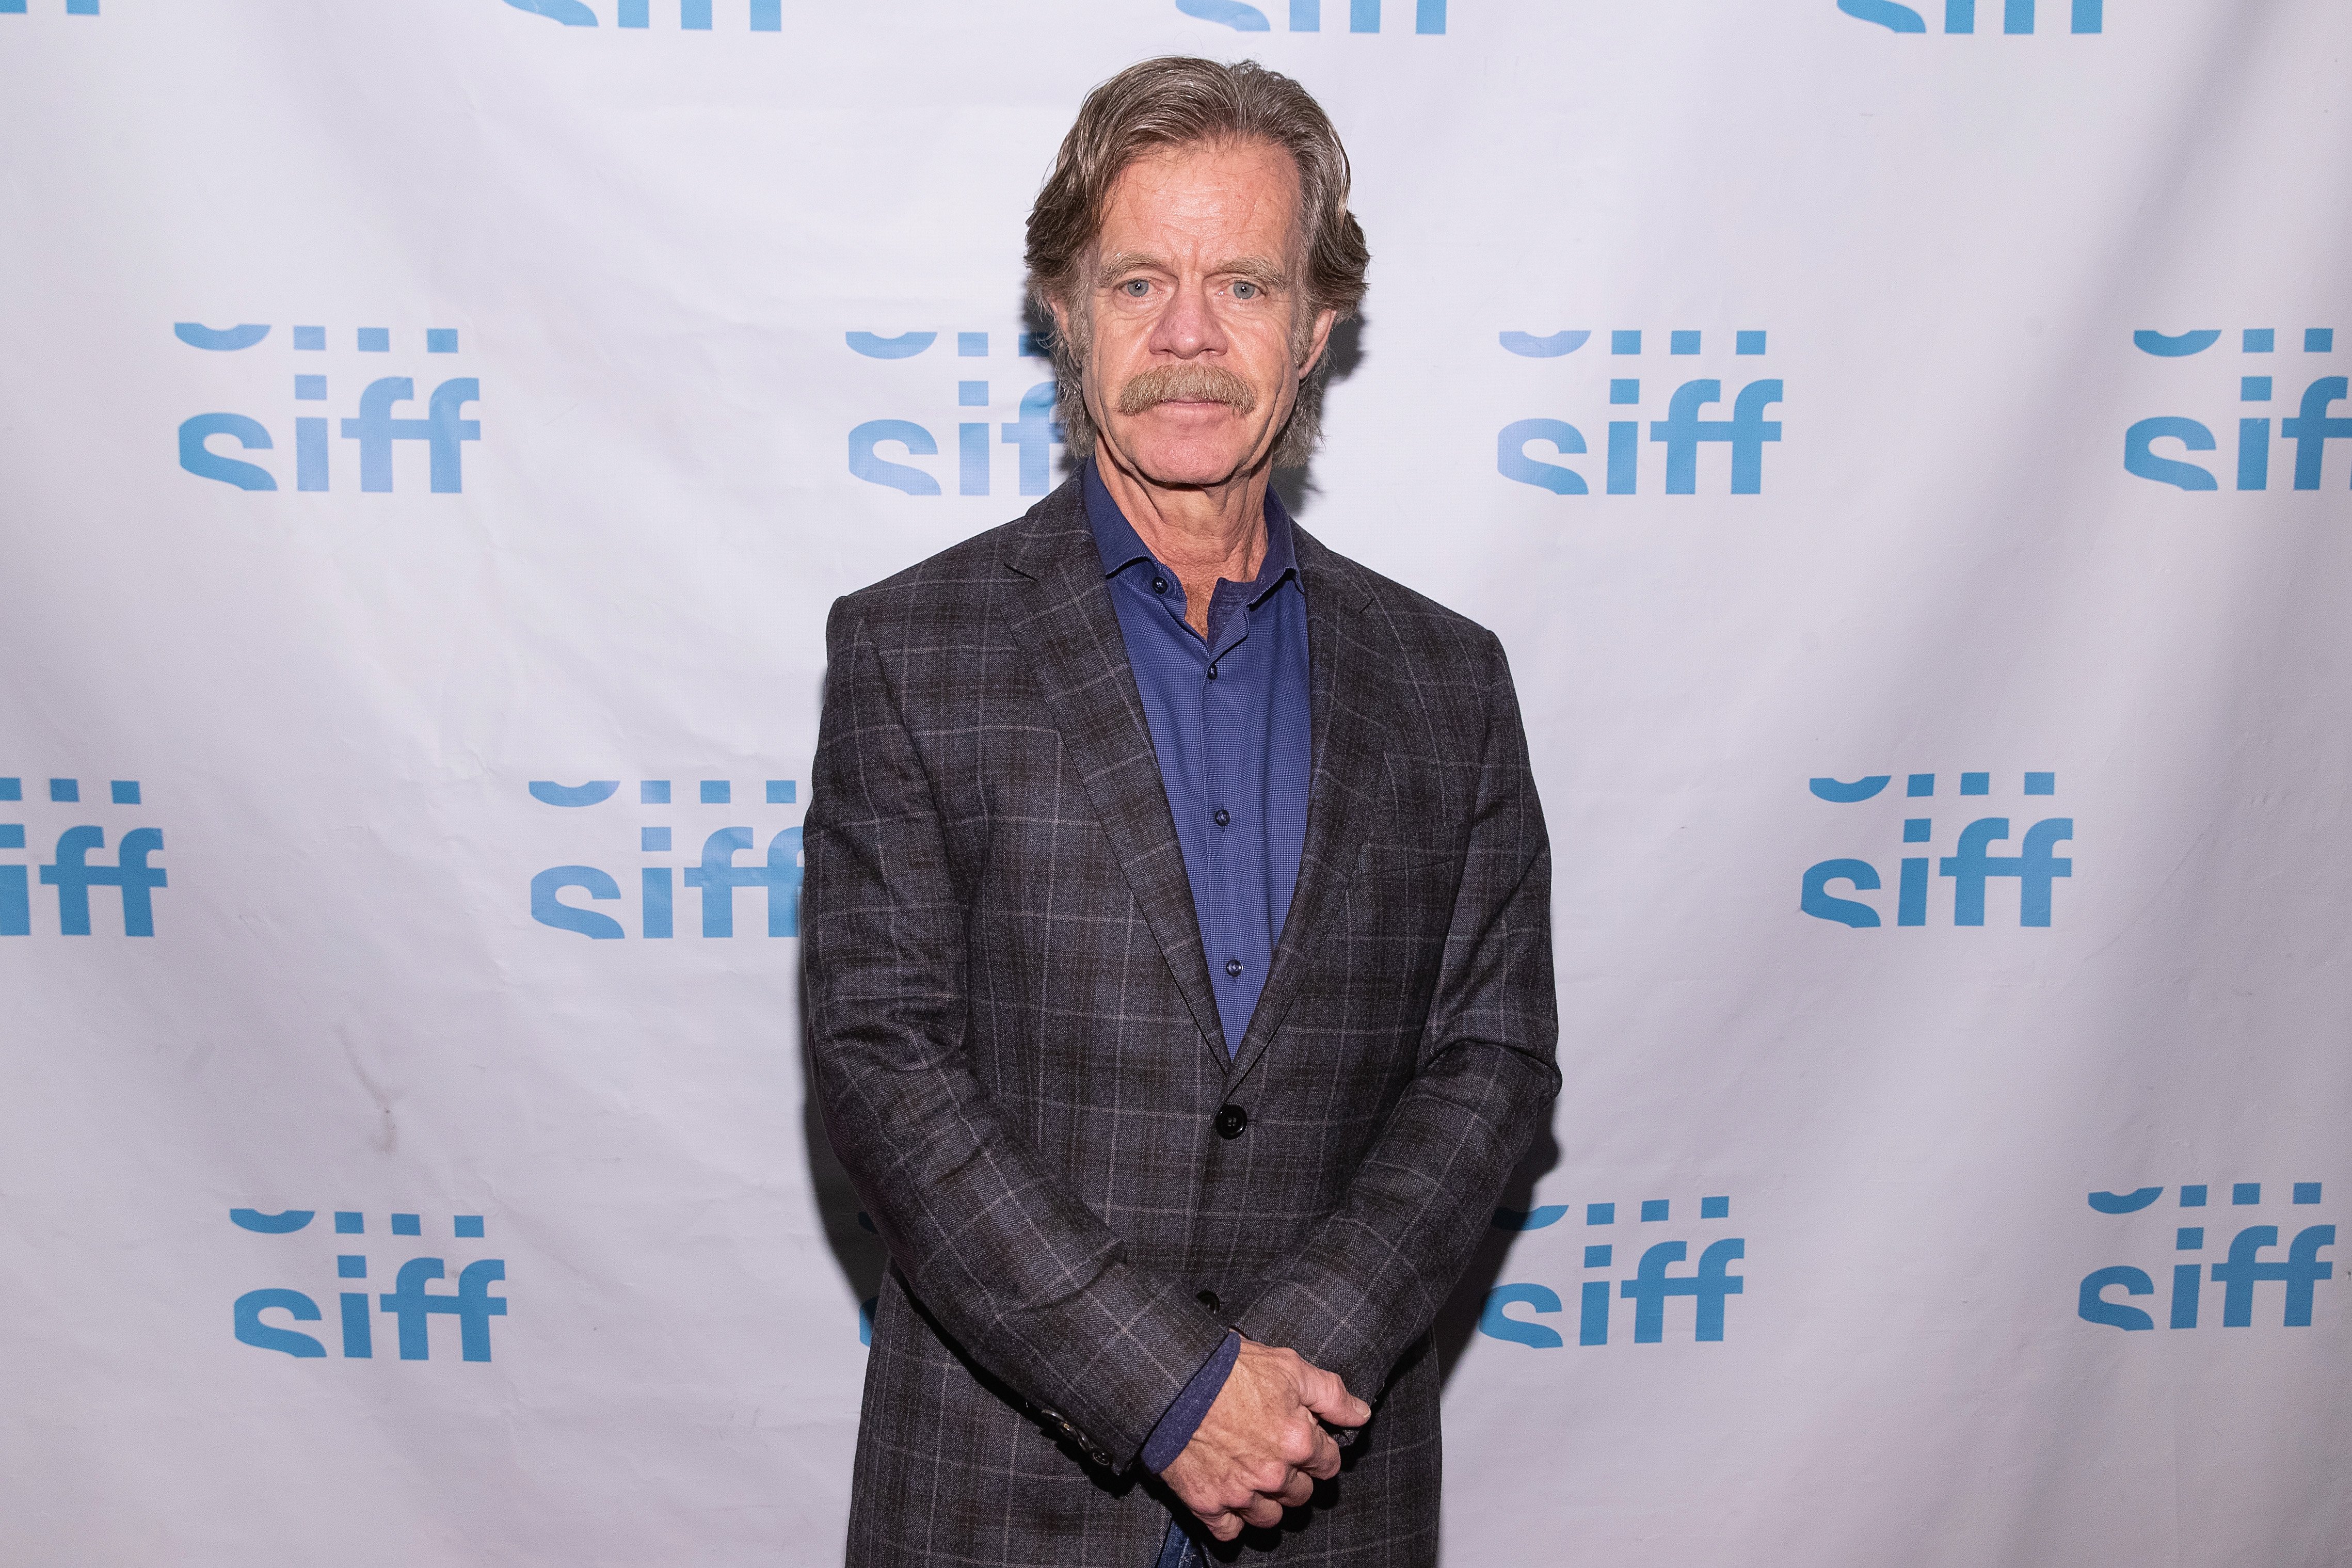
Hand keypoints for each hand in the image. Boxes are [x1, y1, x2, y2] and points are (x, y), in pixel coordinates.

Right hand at [1161, 1339, 1369, 1539]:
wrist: (1170, 1380)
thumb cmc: (1227, 1370)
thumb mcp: (1289, 1367)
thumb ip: (1331, 1395)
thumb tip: (1360, 1414)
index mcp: (1297, 1441)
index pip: (1329, 1463)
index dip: (1318, 1449)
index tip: (1304, 1439)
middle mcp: (1273, 1474)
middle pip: (1301, 1493)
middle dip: (1294, 1475)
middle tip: (1274, 1452)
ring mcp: (1239, 1492)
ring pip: (1270, 1517)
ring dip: (1267, 1501)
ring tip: (1253, 1475)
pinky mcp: (1207, 1503)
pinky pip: (1230, 1531)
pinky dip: (1232, 1519)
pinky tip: (1229, 1496)